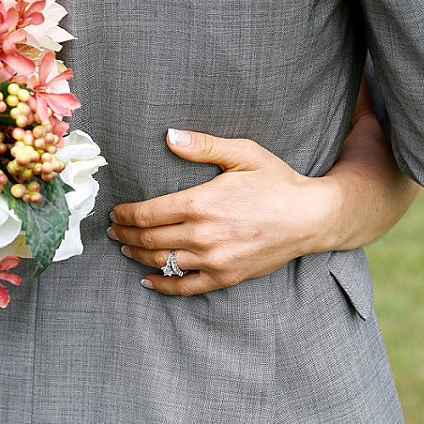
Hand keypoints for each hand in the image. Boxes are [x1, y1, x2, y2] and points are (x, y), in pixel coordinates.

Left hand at [108, 129, 337, 294]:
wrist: (310, 218)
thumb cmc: (277, 182)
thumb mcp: (243, 154)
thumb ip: (203, 146)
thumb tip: (169, 137)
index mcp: (200, 203)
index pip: (147, 214)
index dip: (125, 215)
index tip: (116, 212)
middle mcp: (202, 235)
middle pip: (148, 240)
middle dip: (125, 235)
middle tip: (113, 231)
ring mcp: (213, 260)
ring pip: (161, 263)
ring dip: (136, 257)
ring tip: (125, 249)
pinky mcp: (226, 277)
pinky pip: (185, 287)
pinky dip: (161, 285)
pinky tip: (148, 280)